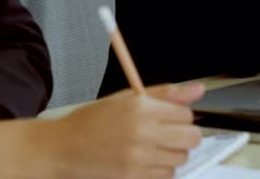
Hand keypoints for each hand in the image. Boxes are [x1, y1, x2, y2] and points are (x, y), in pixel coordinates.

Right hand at [44, 83, 204, 178]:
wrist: (60, 149)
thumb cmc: (91, 122)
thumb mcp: (127, 99)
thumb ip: (166, 94)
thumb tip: (198, 89)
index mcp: (142, 109)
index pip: (187, 114)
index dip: (180, 116)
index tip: (169, 118)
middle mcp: (143, 133)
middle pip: (192, 138)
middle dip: (184, 135)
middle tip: (169, 134)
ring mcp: (139, 159)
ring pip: (181, 158)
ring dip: (173, 153)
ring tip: (153, 148)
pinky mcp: (133, 178)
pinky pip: (167, 175)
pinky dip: (161, 170)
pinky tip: (146, 162)